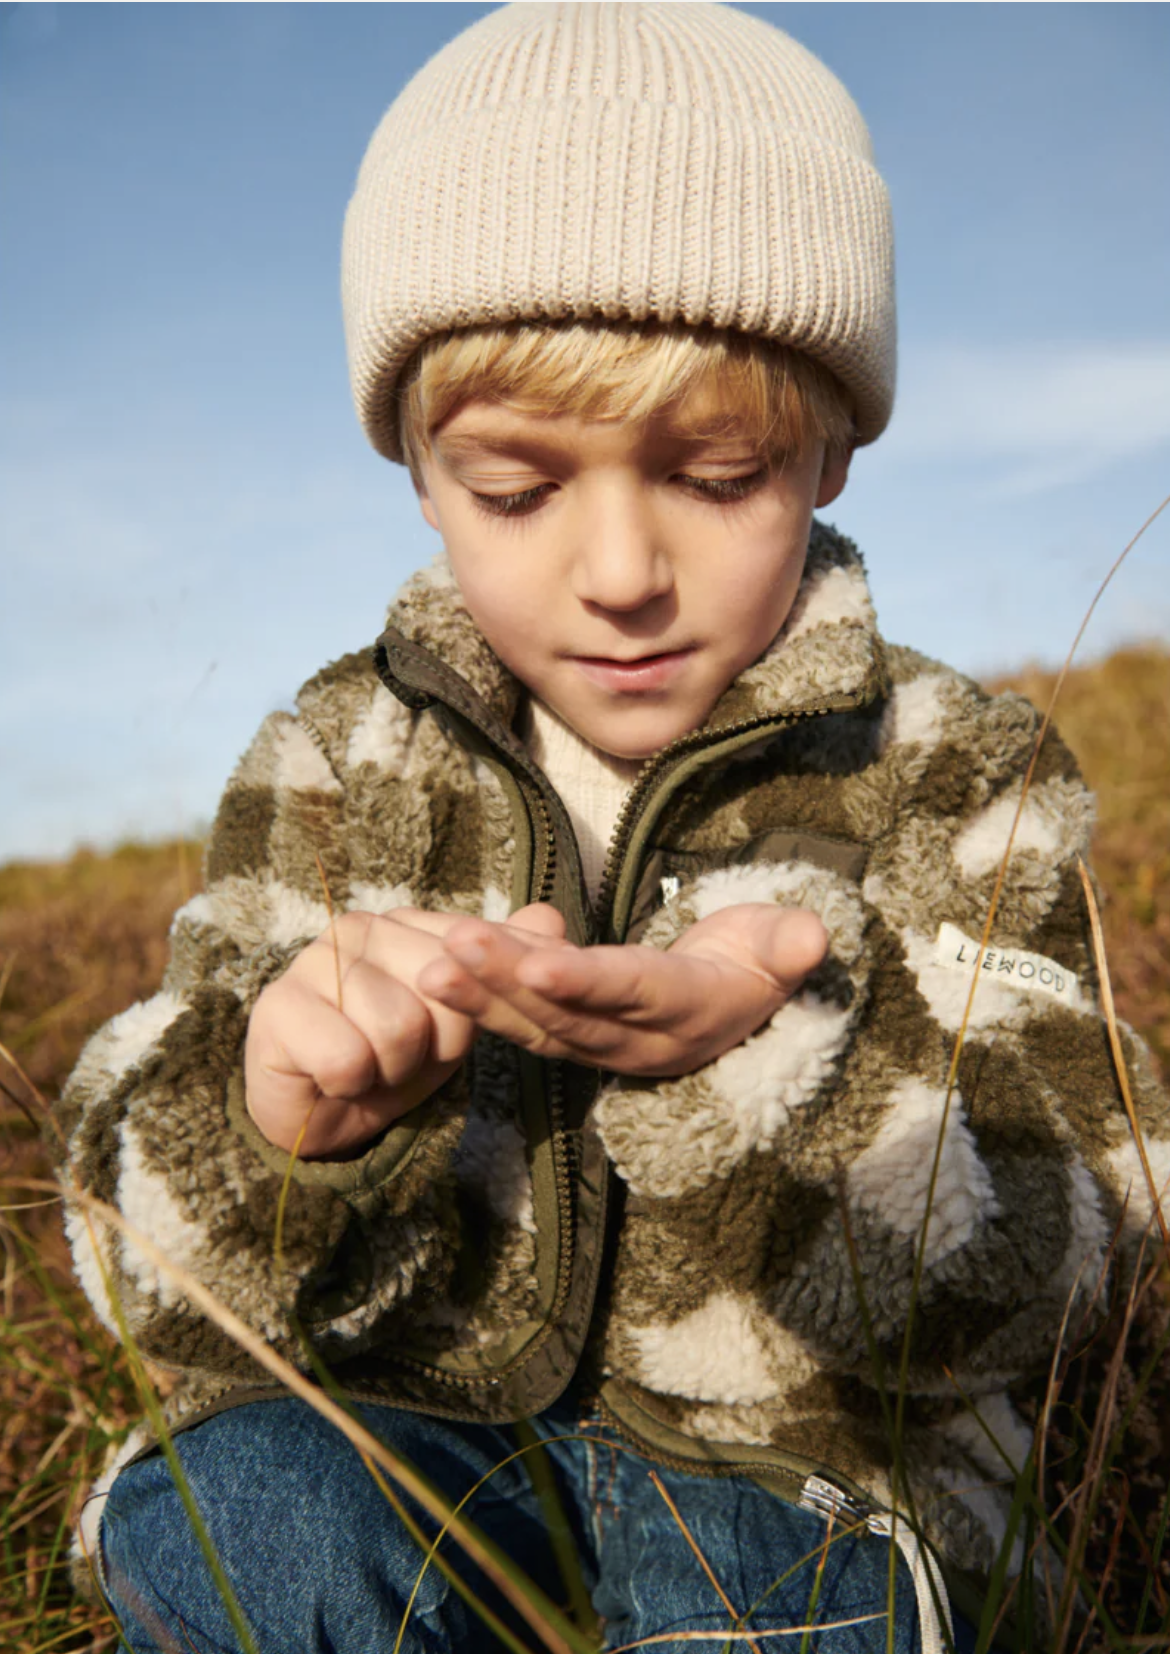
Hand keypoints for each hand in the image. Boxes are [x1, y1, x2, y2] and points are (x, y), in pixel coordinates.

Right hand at [244, 903, 563, 1156]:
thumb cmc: (391, 1059)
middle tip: (393, 1056)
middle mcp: (359, 927)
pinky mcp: (277, 1008)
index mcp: (406, 923)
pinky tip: (331, 1075)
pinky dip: (348, 1084)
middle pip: (442, 999)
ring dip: (387, 1070)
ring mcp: (312, 961)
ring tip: (365, 1064)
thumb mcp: (458, 1019)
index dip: (464, 1023)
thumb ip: (503, 967)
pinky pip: (348, 1059)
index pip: (475, 966)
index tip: (433, 1038)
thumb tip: (550, 917)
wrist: (319, 1111)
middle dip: (428, 1049)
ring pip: (398, 1030)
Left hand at [417, 903, 827, 1076]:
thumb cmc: (758, 960)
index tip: (536, 964)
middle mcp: (637, 1038)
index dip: (584, 982)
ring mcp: (601, 1045)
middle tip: (453, 948)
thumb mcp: (782, 949)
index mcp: (687, 1010)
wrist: (740, 1009)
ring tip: (428, 966)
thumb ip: (789, 944)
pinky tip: (434, 969)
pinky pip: (520, 1024)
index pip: (629, 993)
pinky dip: (479, 1001)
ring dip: (479, 997)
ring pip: (532, 1024)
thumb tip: (813, 934)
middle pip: (565, 1013)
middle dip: (506, 983)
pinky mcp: (572, 1039)